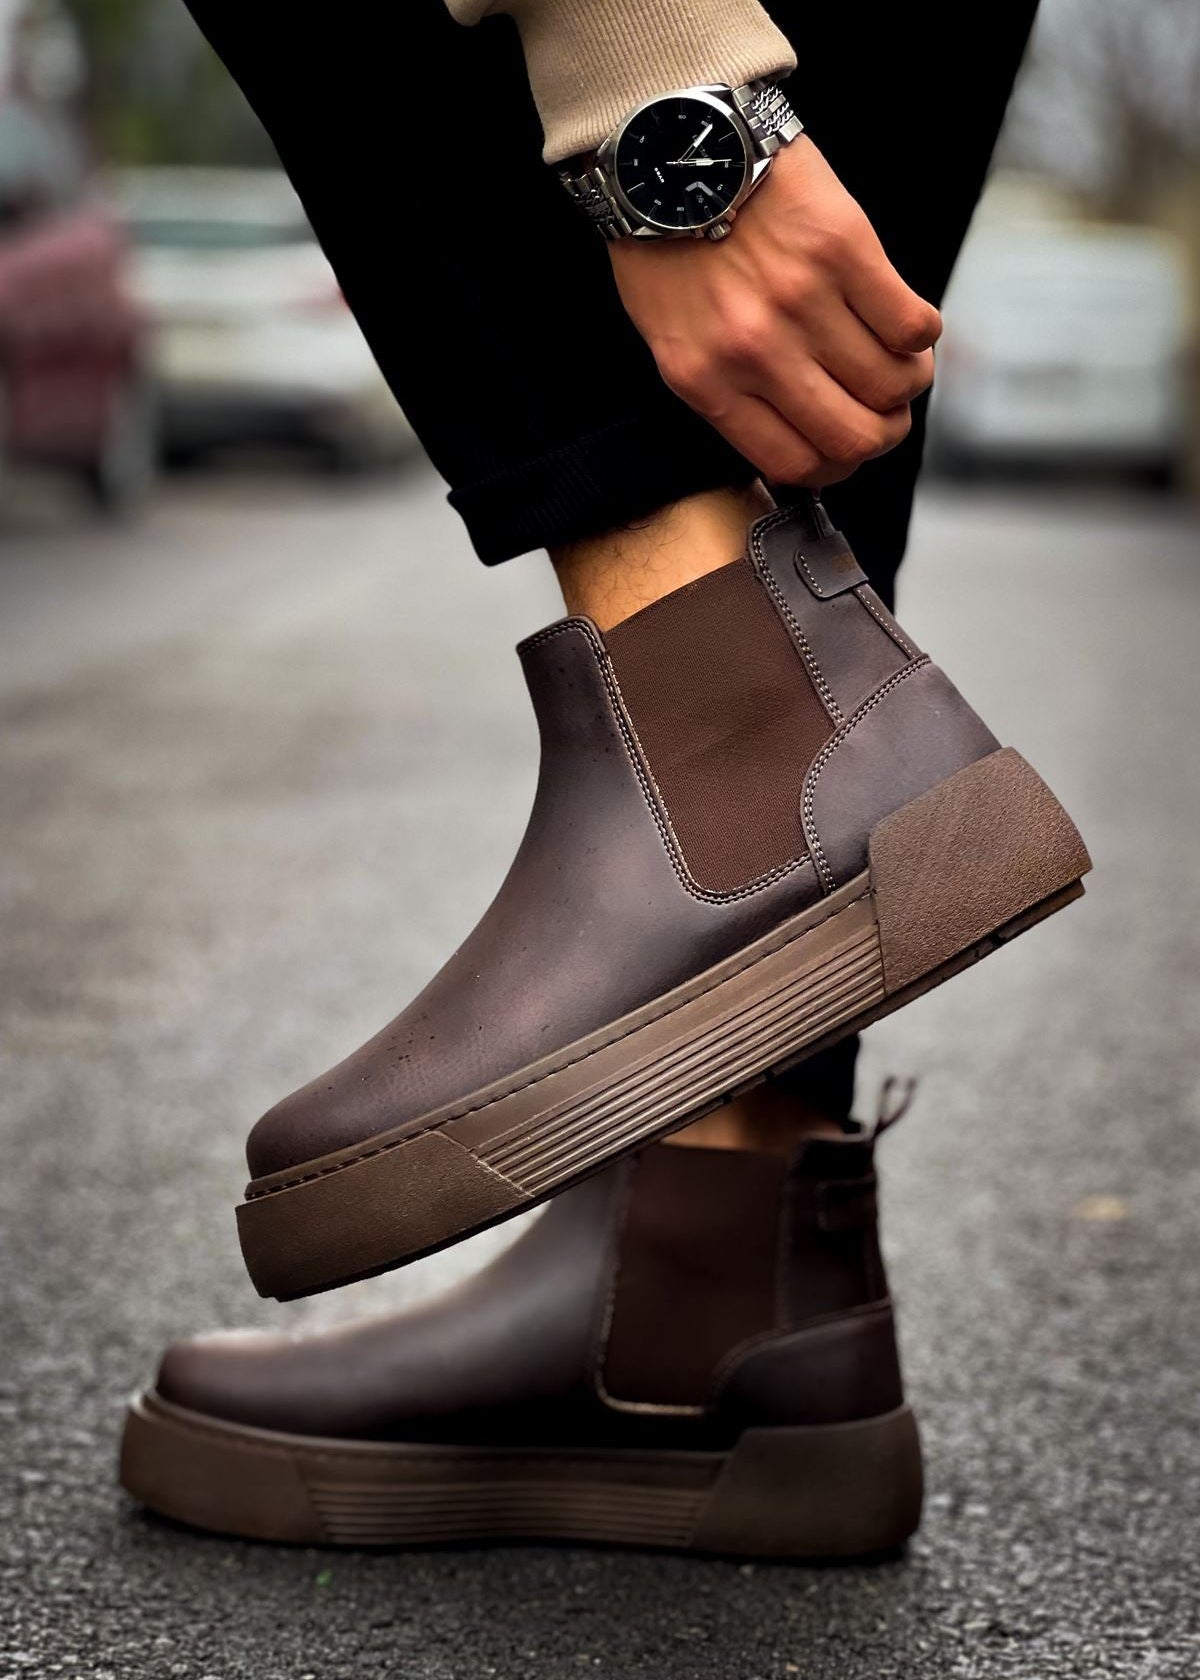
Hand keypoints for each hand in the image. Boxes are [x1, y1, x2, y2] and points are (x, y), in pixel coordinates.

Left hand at [608, 137, 940, 485]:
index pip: (797, 464)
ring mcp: (801, 300)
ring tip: (900, 361)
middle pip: (855, 436)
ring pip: (892, 383)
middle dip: (885, 435)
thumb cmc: (669, 249)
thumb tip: (795, 441)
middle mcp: (756, 351)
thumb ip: (727, 395)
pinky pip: (911, 323)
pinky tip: (904, 321)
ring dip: (909, 380)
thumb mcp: (673, 341)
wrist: (672, 149)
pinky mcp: (844, 248)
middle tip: (888, 411)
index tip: (847, 446)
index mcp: (708, 384)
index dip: (837, 466)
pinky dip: (920, 333)